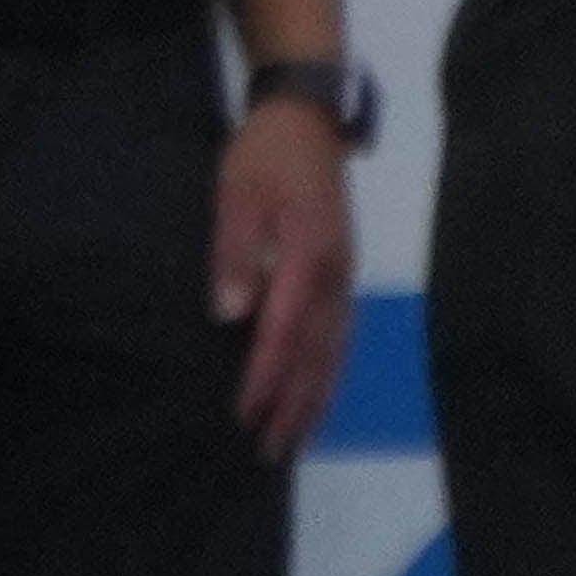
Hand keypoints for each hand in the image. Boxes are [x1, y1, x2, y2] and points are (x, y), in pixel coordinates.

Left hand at [209, 101, 358, 457]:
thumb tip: (230, 312)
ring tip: (291, 441)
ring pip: (334, 350)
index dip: (264, 375)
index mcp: (306, 255)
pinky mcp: (343, 275)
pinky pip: (339, 335)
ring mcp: (344, 276)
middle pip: (316, 352)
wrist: (309, 121)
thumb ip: (234, 252)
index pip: (283, 330)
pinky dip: (327, 373)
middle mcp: (334, 274)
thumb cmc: (264, 158)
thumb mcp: (236, 195)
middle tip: (267, 453)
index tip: (244, 414)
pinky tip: (314, 396)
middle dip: (292, 405)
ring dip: (313, 398)